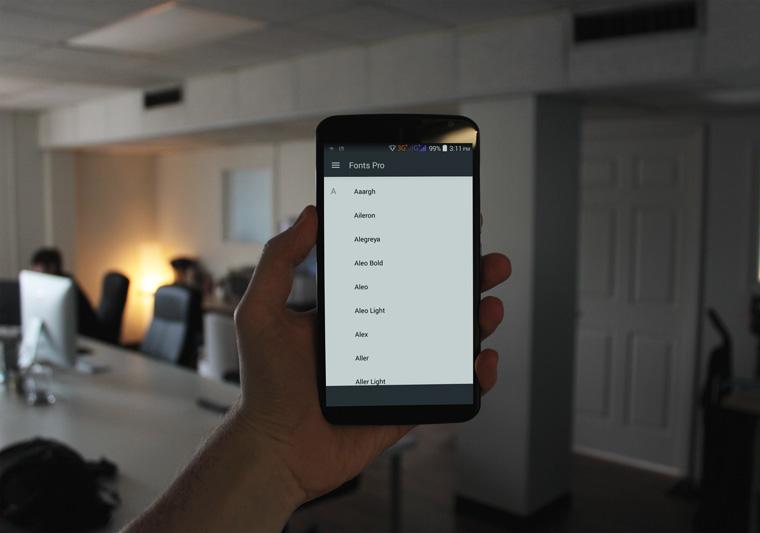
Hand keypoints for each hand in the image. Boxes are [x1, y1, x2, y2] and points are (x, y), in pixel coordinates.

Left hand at [232, 205, 511, 505]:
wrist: (275, 451)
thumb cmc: (265, 385)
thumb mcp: (261, 312)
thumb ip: (280, 261)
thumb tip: (310, 214)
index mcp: (352, 310)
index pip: (397, 270)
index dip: (425, 248)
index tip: (449, 225)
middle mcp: (379, 335)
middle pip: (433, 299)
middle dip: (467, 279)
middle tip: (490, 264)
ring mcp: (398, 369)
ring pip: (448, 339)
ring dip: (478, 320)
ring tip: (489, 307)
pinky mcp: (408, 402)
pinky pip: (449, 387)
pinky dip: (475, 375)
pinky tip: (482, 360)